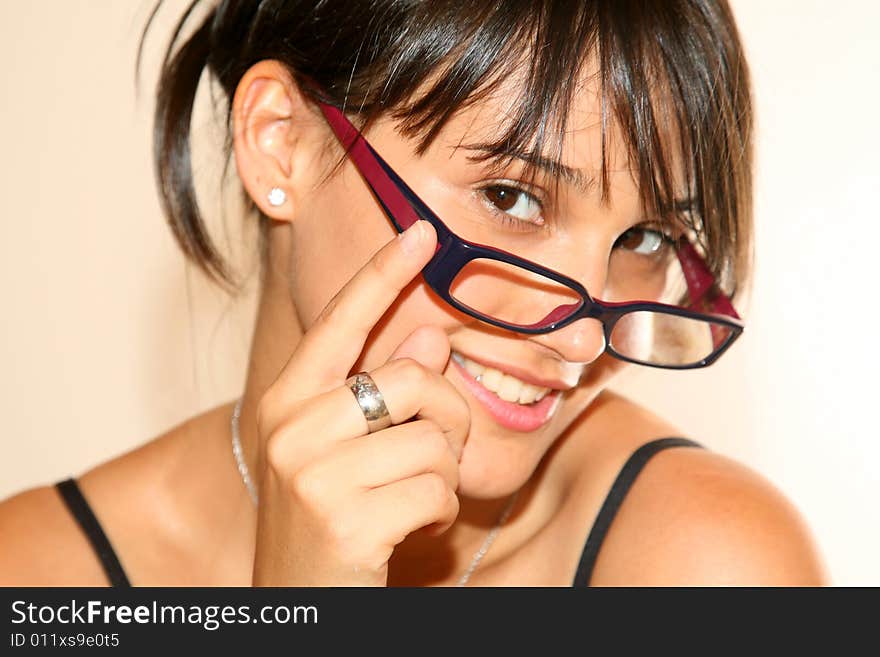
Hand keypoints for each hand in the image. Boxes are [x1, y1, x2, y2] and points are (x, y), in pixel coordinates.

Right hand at [251, 220, 470, 585]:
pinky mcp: (344, 519)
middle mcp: (291, 427)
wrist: (300, 601)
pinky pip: (437, 491)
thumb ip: (379, 389)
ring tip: (405, 499)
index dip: (383, 272)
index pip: (341, 322)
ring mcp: (313, 474)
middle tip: (431, 453)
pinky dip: (439, 513)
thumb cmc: (327, 518)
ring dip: (440, 476)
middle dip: (446, 419)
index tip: (421, 230)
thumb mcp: (342, 450)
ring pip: (434, 441)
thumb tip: (426, 339)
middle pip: (414, 380)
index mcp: (288, 400)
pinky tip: (405, 529)